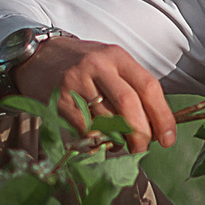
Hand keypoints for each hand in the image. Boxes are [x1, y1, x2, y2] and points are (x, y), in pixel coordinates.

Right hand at [8, 36, 175, 150]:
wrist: (35, 56)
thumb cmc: (81, 65)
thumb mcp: (109, 64)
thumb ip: (131, 87)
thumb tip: (155, 126)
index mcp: (117, 56)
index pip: (148, 86)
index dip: (163, 116)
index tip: (169, 138)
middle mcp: (98, 66)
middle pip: (129, 104)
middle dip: (142, 133)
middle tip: (144, 148)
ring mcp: (76, 83)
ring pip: (107, 119)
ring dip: (120, 140)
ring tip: (122, 144)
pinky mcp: (59, 100)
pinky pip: (85, 129)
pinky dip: (98, 142)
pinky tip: (101, 141)